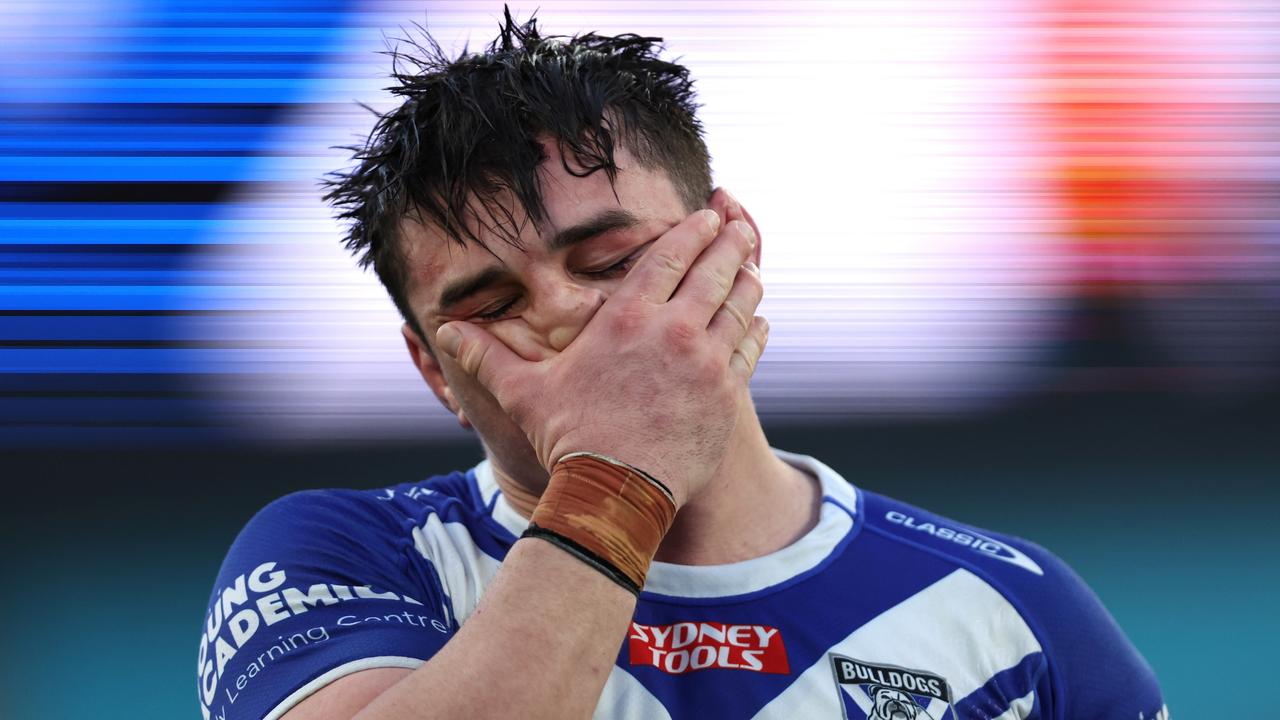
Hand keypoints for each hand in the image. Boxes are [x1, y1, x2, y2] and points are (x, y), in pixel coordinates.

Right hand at [435, 190, 767, 507]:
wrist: (614, 495)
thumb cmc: (569, 441)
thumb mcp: (524, 393)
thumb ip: (487, 357)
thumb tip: (443, 333)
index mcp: (626, 319)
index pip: (669, 257)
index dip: (692, 231)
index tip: (709, 215)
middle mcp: (672, 331)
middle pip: (714, 271)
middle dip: (731, 243)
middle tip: (741, 227)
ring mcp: (706, 362)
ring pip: (739, 307)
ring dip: (748, 281)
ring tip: (753, 268)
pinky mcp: (726, 395)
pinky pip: (749, 350)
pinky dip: (756, 331)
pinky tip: (759, 322)